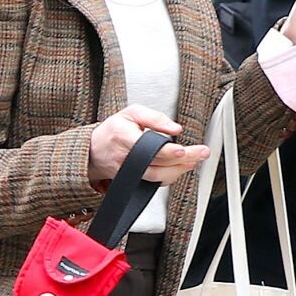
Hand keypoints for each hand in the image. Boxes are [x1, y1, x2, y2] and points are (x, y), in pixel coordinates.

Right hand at [86, 104, 208, 185]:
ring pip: (157, 177)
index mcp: (123, 137)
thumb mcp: (132, 113)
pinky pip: (155, 182)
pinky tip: (181, 168)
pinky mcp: (133, 181)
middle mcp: (126, 158)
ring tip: (194, 160)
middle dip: (184, 160)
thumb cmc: (114, 130)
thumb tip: (175, 128)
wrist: (94, 150)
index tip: (182, 150)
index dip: (167, 151)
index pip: (148, 148)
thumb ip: (155, 118)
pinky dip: (171, 176)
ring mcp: (129, 172)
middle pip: (158, 164)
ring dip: (179, 170)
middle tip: (201, 153)